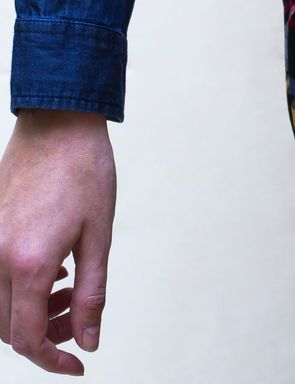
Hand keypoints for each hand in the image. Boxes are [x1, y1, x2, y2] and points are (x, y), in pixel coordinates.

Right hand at [0, 110, 115, 373]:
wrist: (60, 122)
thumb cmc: (85, 172)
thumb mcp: (98, 235)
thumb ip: (92, 294)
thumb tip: (88, 341)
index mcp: (28, 264)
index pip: (29, 338)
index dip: (53, 359)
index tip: (77, 364)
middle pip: (8, 329)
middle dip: (44, 337)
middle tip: (77, 323)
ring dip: (29, 314)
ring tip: (68, 294)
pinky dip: (18, 288)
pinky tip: (52, 270)